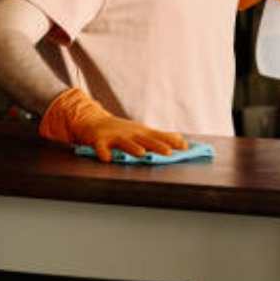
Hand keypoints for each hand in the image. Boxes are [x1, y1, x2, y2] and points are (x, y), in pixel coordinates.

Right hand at [38, 87, 188, 161]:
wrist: (93, 121)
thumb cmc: (121, 130)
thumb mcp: (142, 132)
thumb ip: (161, 137)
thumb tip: (182, 141)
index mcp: (141, 133)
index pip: (159, 137)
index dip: (172, 142)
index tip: (186, 148)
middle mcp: (130, 133)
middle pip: (145, 140)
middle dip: (157, 145)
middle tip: (168, 152)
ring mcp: (114, 136)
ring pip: (124, 143)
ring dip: (133, 148)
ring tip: (141, 153)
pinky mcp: (99, 140)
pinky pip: (100, 147)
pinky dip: (103, 152)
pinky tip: (106, 159)